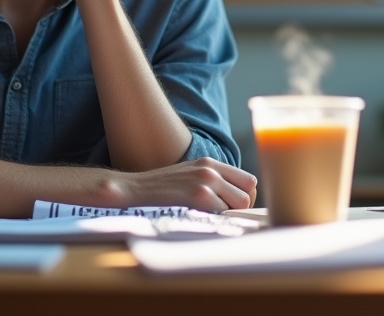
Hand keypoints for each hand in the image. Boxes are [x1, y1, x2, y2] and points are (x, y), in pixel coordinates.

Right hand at [108, 157, 257, 211]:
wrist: (134, 189)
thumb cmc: (161, 188)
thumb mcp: (189, 175)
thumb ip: (212, 181)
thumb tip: (233, 199)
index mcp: (209, 162)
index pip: (248, 179)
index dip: (245, 196)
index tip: (233, 208)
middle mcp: (211, 169)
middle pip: (249, 191)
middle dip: (242, 207)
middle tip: (227, 216)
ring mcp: (206, 181)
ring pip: (241, 202)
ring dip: (231, 214)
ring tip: (214, 218)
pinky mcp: (199, 196)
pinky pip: (224, 212)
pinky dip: (219, 220)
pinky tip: (204, 221)